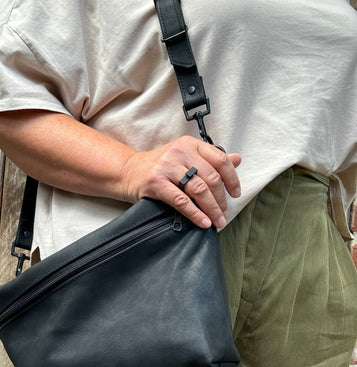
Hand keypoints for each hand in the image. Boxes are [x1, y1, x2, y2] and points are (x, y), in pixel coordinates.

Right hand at [120, 135, 240, 228]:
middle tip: (224, 213)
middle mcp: (180, 152)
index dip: (232, 179)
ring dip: (212, 208)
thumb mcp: (186, 156)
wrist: (128, 171)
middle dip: (221, 199)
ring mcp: (167, 167)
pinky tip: (203, 222)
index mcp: (190, 144)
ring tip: (217, 220)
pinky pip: (181, 201)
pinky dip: (195, 214)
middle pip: (211, 177)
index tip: (235, 193)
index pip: (220, 160)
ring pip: (199, 190)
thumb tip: (238, 159)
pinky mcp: (156, 182)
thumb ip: (211, 159)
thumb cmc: (160, 166)